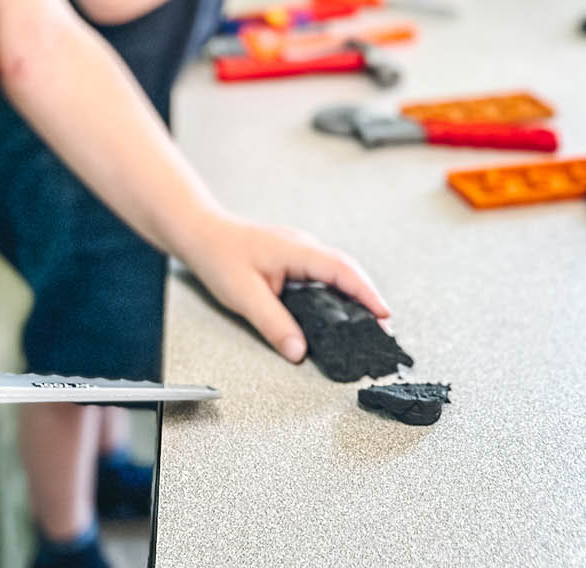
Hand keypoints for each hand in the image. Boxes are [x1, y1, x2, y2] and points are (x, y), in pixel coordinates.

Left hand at [186, 212, 388, 362]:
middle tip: (384, 328)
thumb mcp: (243, 295)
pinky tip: (338, 310)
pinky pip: (323, 273)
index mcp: (295, 250)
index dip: (365, 292)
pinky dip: (338, 291)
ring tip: (369, 323)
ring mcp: (298, 250)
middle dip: (368, 297)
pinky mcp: (293, 258)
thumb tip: (298, 351)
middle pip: (346, 269)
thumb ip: (273, 323)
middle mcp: (302, 246)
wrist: (201, 233)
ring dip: (355, 293)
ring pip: (336, 270)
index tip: (384, 315)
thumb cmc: (219, 255)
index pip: (340, 270)